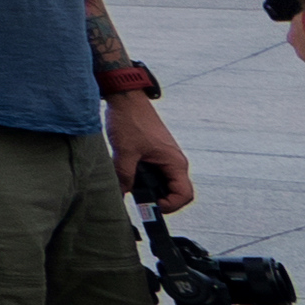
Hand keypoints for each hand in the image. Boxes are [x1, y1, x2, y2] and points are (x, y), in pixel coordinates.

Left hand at [109, 94, 191, 209]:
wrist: (126, 98)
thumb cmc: (130, 120)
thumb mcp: (125, 151)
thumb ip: (124, 176)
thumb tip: (121, 195)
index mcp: (175, 163)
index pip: (184, 195)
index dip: (170, 206)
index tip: (151, 206)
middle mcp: (174, 162)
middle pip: (174, 192)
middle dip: (158, 199)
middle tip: (137, 200)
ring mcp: (165, 158)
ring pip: (163, 183)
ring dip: (148, 188)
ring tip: (130, 187)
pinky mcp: (155, 154)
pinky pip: (154, 173)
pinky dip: (143, 179)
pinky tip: (127, 177)